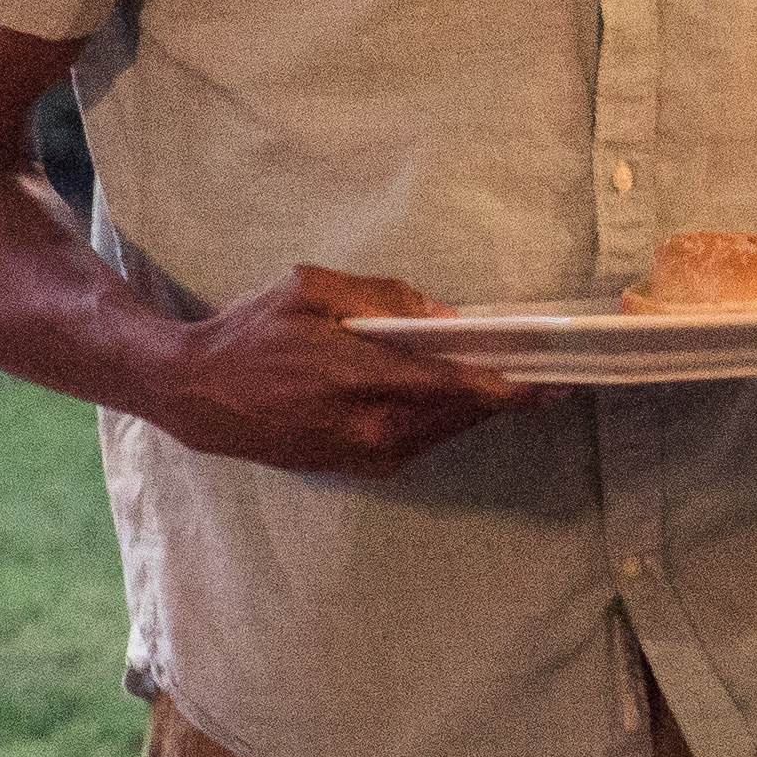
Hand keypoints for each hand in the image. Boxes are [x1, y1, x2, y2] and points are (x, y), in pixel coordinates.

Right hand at [133, 265, 532, 475]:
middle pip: (464, 414)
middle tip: (546, 372)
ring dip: (476, 410)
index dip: (516, 386)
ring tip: (503, 384)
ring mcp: (366, 454)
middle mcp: (371, 425)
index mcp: (363, 377)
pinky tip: (446, 401)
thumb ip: (382, 299)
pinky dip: (442, 423)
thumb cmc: (252, 333)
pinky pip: (421, 445)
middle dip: (506, 394)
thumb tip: (446, 317)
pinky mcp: (358, 468)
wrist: (198, 396)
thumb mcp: (309, 288)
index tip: (558, 378)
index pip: (461, 386)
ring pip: (446, 432)